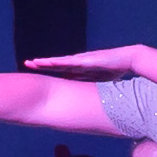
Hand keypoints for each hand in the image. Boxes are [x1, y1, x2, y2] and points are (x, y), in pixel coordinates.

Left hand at [18, 46, 142, 81]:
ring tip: (32, 63)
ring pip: (59, 62)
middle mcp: (79, 63)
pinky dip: (56, 62)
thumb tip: (87, 98)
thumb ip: (93, 87)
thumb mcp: (102, 82)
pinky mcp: (86, 59)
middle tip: (27, 64)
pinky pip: (68, 61)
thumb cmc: (118, 69)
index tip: (38, 72)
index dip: (50, 71)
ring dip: (45, 63)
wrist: (129, 58)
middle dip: (42, 65)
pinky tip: (47, 62)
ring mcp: (81, 60)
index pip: (62, 71)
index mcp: (82, 69)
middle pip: (56, 64)